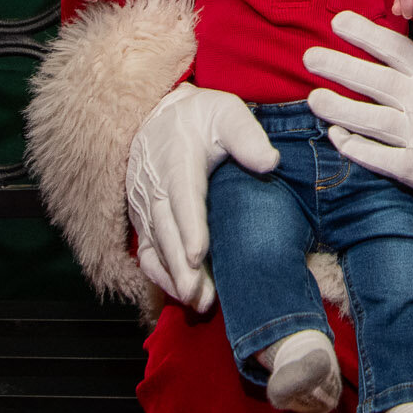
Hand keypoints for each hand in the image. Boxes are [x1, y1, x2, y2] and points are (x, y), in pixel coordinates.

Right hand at [126, 83, 278, 310]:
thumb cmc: (200, 116)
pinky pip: (145, 251)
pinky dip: (159, 274)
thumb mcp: (227, 112)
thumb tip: (270, 162)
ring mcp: (145, 204)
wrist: (160, 115)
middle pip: (166, 231)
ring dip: (172, 276)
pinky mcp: (142, 218)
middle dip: (180, 266)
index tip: (197, 254)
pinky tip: (179, 293)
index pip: (183, 197)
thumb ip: (247, 135)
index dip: (189, 228)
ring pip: (154, 246)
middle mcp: (155, 186)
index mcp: (178, 160)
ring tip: (195, 300)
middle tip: (197, 295)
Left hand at [304, 11, 412, 195]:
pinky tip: (337, 139)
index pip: (396, 49)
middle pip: (378, 81)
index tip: (337, 21)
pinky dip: (360, 150)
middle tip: (309, 58)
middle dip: (342, 67)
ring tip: (313, 100)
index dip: (366, 34)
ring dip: (342, 109)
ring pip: (375, 121)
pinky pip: (385, 160)